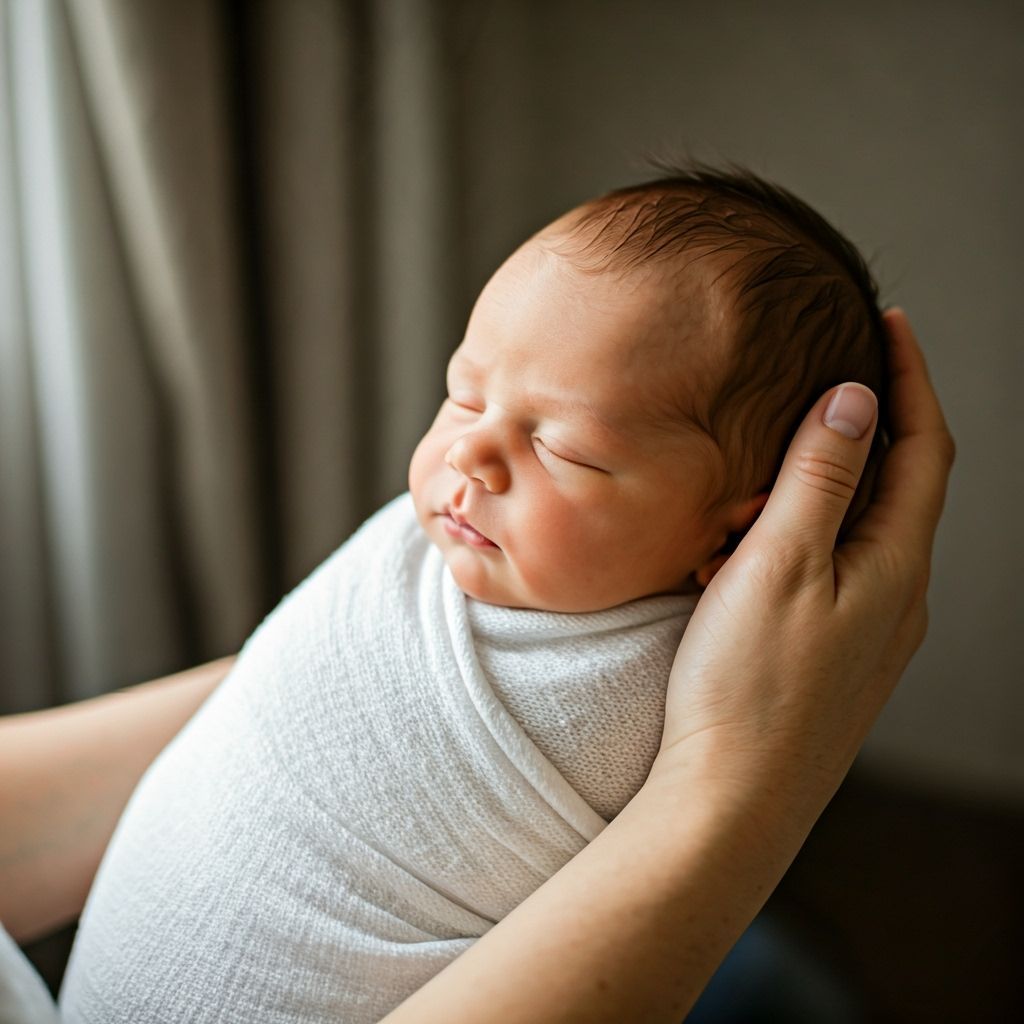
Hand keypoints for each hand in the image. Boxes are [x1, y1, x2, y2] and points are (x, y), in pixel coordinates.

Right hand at [653, 309, 954, 825]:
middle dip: (879, 419)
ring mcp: (867, 627)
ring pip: (866, 526)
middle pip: (903, 484)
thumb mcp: (781, 563)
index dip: (911, 379)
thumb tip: (857, 398)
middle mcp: (897, 595)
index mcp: (896, 565)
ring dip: (840, 474)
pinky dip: (812, 526)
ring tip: (795, 442)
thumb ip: (821, 477)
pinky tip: (765, 531)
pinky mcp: (831, 650)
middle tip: (839, 370)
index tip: (888, 322)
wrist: (732, 796)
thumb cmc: (750, 684)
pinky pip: (837, 566)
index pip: (923, 448)